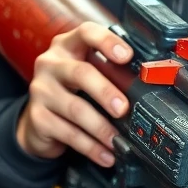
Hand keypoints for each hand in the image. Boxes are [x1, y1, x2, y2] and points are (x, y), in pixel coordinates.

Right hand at [16, 21, 132, 166]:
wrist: (40, 119)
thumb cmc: (74, 89)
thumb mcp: (90, 71)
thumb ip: (112, 69)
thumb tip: (150, 80)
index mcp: (69, 46)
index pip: (86, 33)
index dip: (107, 42)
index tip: (127, 56)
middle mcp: (51, 64)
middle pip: (81, 73)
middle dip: (105, 91)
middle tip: (123, 108)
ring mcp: (41, 90)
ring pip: (75, 108)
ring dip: (101, 127)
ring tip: (118, 141)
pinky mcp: (37, 117)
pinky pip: (68, 133)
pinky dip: (91, 146)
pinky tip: (105, 154)